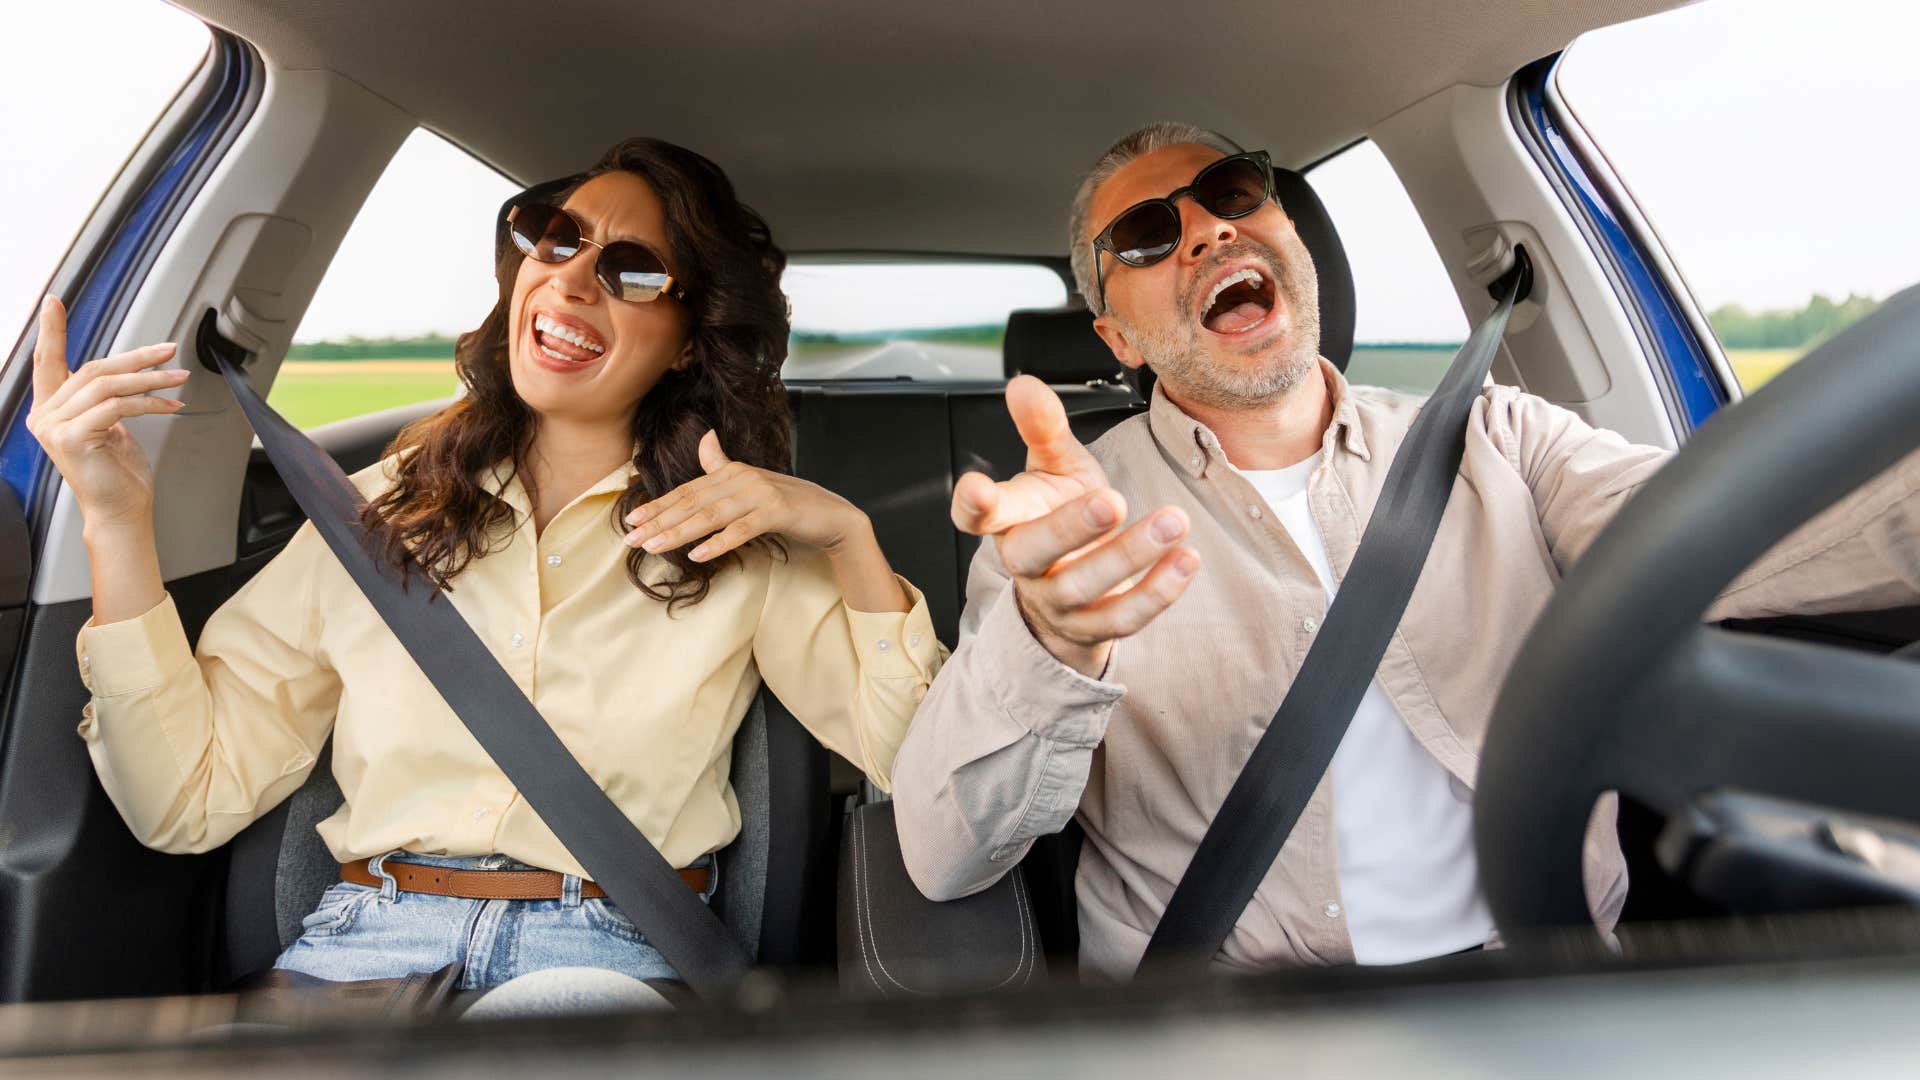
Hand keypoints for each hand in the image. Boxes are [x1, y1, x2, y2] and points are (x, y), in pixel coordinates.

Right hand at [24, 296, 189, 529]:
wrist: (121, 511)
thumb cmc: (118, 473)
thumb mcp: (109, 426)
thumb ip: (104, 399)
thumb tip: (123, 371)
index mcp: (50, 410)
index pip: (47, 362)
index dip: (52, 331)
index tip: (54, 302)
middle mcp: (45, 417)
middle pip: (92, 370)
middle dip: (135, 357)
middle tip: (167, 348)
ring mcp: (55, 427)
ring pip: (107, 385)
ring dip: (150, 378)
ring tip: (178, 376)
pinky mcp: (74, 438)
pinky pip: (117, 406)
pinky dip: (149, 402)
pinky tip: (171, 404)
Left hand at [625, 430, 868, 562]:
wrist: (832, 516)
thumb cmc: (790, 504)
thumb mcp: (752, 484)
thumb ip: (723, 465)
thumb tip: (705, 438)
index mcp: (732, 472)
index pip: (688, 491)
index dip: (659, 505)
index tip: (633, 521)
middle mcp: (742, 478)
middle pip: (693, 503)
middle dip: (660, 522)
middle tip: (632, 539)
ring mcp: (760, 493)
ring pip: (711, 516)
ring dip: (679, 533)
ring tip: (654, 548)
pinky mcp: (776, 512)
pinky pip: (742, 530)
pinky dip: (719, 542)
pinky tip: (698, 555)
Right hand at [952, 376, 1198, 677]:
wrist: (1076, 587)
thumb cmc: (1059, 513)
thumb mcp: (1054, 467)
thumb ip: (1042, 427)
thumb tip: (1023, 384)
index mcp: (1008, 519)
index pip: (978, 515)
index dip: (973, 504)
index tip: (978, 488)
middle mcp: (1025, 563)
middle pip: (1034, 552)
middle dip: (1071, 527)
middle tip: (1112, 499)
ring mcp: (1057, 601)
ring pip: (1084, 586)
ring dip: (1130, 555)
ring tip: (1172, 520)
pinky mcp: (1094, 628)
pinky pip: (1123, 618)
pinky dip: (1157, 591)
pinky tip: (1185, 558)